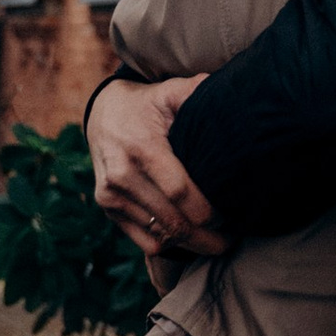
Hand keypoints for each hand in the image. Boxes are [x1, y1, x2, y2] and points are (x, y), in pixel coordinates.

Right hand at [87, 75, 224, 263]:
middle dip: (207, 238)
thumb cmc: (147, 105)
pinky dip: (169, 243)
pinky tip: (187, 235)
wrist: (102, 114)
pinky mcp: (107, 208)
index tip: (232, 216)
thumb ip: (198, 93)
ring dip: (190, 243)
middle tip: (232, 241)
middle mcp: (122, 176)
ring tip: (215, 239)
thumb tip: (233, 100)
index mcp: (142, 148)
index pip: (180, 193)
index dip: (209, 212)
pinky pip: (144, 241)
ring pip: (160, 236)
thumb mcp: (170, 92)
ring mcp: (111, 195)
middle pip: (172, 222)